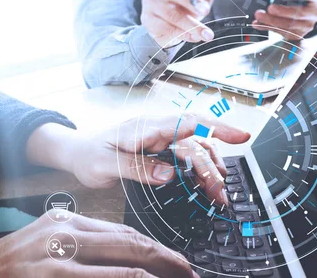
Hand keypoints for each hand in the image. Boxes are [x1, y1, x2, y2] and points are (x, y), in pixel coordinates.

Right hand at [0, 211, 198, 277]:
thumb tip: (123, 263)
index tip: (175, 260)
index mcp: (65, 221)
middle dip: (167, 258)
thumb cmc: (6, 269)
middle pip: (130, 241)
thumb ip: (81, 249)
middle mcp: (65, 231)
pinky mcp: (51, 274)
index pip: (122, 231)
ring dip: (158, 273)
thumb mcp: (44, 247)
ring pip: (125, 261)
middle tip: (189, 272)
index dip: (154, 247)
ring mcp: (58, 255)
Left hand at [26, 115, 250, 204]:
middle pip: (195, 142)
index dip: (216, 128)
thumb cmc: (88, 155)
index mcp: (145, 127)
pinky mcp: (159, 148)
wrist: (77, 151)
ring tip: (219, 191)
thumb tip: (169, 174)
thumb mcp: (105, 164)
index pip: (187, 123)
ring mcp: (159, 138)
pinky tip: (206, 181)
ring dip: (210, 168)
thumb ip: (136, 168)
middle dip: (213, 165)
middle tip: (221, 193)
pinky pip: (186, 156)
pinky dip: (199, 168)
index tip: (239, 136)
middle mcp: (157, 130)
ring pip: (195, 149)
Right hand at [140, 0, 214, 47]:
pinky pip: (164, 27)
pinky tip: (192, 37)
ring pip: (170, 14)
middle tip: (205, 12)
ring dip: (190, 25)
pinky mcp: (147, 19)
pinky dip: (181, 34)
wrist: (176, 25)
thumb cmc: (190, 4)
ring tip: (205, 33)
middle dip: (191, 4)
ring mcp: (149, 2)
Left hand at [252, 0, 316, 39]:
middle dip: (283, 11)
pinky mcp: (297, 34)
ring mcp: (308, 26)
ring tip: (259, 15)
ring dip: (271, 21)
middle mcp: (315, 13)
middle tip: (270, 8)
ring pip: (289, 25)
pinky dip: (267, 27)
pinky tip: (258, 24)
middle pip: (300, 13)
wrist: (296, 12)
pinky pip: (281, 32)